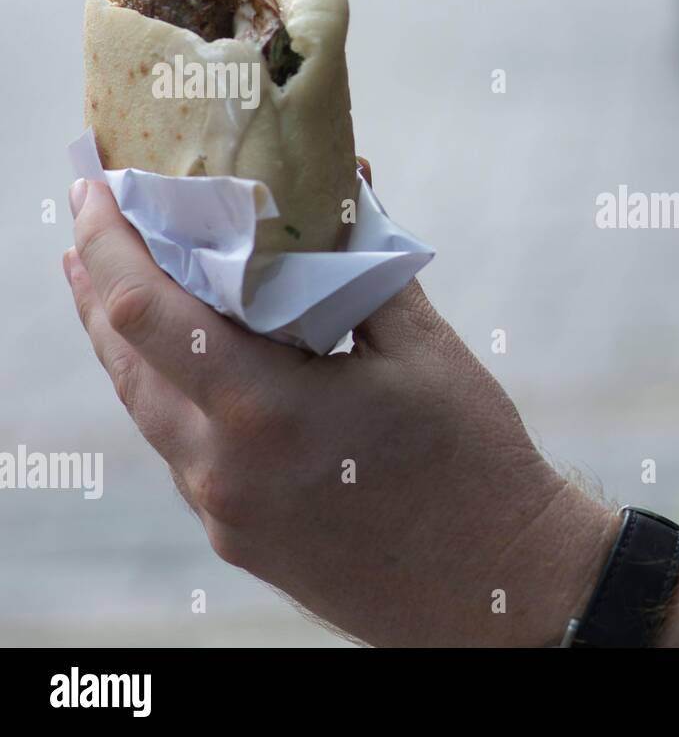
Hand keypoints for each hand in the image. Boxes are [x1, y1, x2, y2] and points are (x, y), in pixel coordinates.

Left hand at [63, 168, 617, 645]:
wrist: (496, 584)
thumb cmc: (476, 462)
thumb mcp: (425, 350)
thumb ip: (364, 265)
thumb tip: (343, 183)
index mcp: (265, 411)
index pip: (143, 313)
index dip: (106, 243)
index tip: (92, 190)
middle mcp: (223, 469)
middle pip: (124, 363)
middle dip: (99, 285)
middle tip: (97, 225)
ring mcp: (224, 513)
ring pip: (146, 411)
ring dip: (129, 343)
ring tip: (119, 285)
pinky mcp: (239, 539)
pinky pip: (182, 452)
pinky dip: (172, 393)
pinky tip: (192, 366)